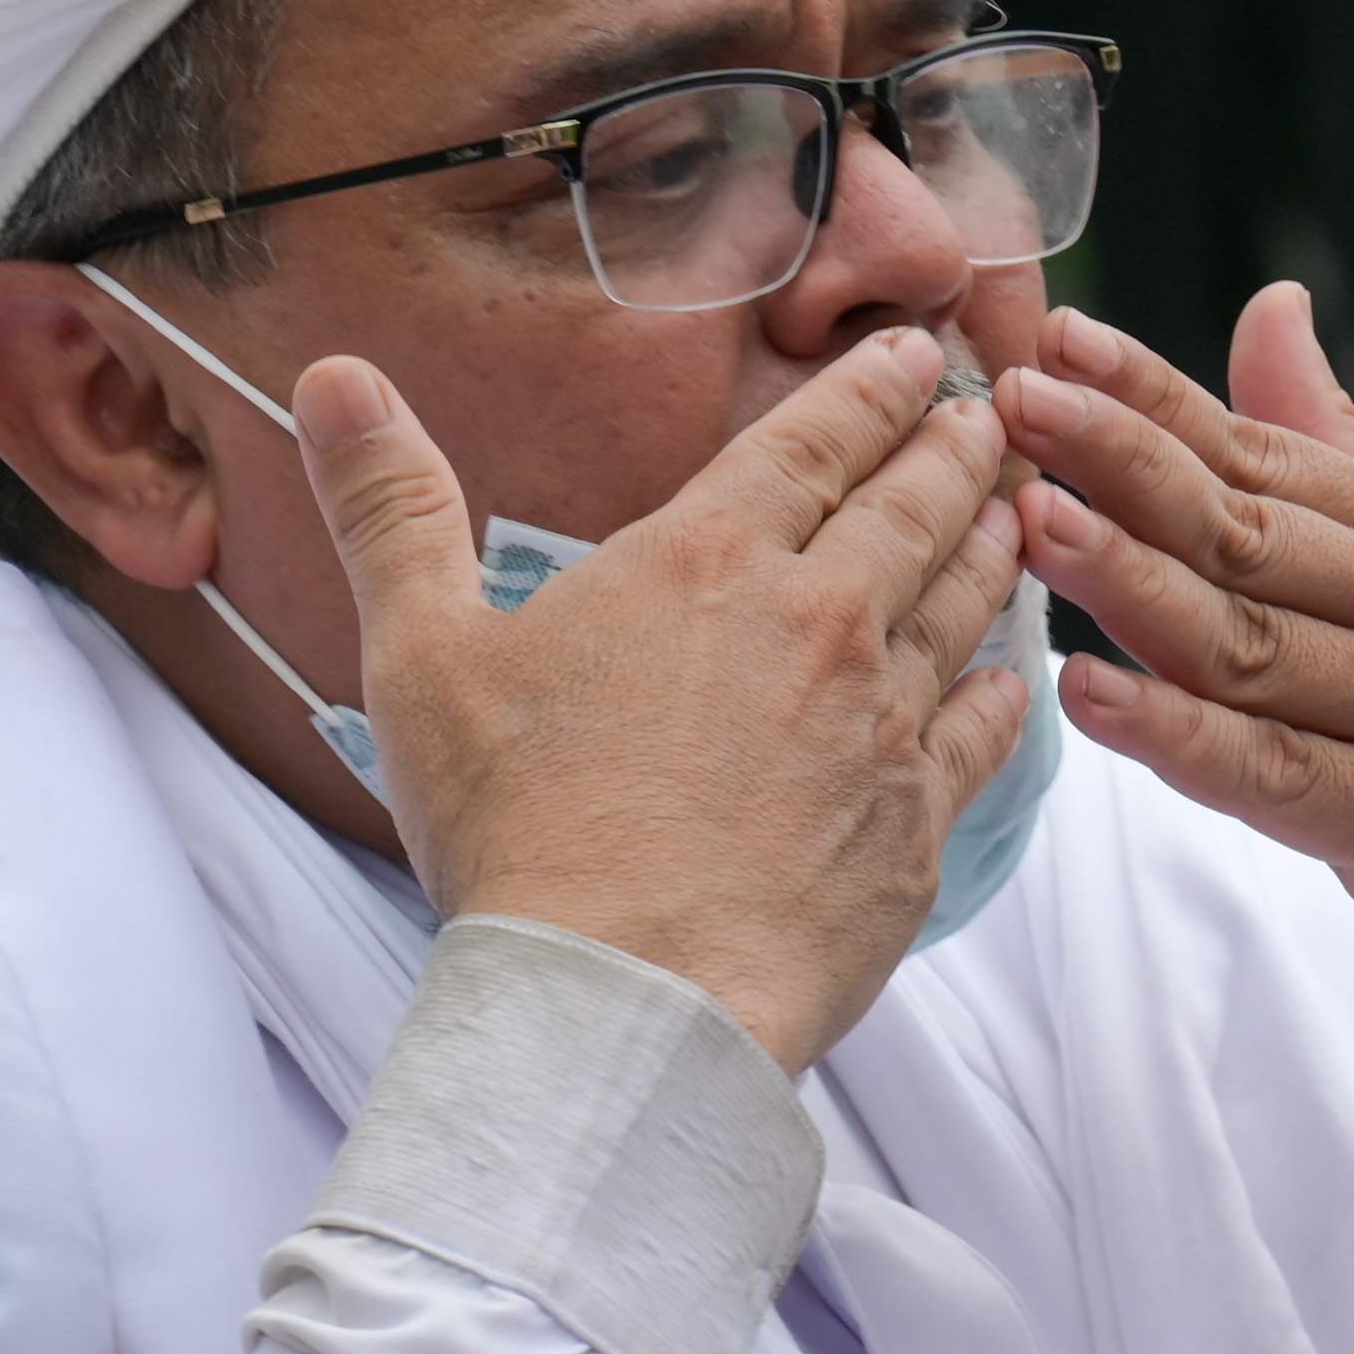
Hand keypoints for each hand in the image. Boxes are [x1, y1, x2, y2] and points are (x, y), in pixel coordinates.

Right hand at [299, 327, 1032, 1077]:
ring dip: (995, 549)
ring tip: (1020, 513)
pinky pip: (981, 737)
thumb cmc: (519, 833)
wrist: (625, 999)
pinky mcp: (915, 828)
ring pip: (963, 609)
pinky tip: (1013, 677)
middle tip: (995, 416)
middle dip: (957, 450)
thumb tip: (333, 379)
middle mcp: (818, 625)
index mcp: (708, 561)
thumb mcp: (421, 655)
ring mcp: (881, 726)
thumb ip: (391, 508)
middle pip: (911, 510)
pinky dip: (1004, 692)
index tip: (920, 354)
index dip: (873, 389)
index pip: (814, 443)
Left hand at [1004, 293, 1353, 1061]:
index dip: (1154, 395)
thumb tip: (1267, 310)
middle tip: (1010, 401)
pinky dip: (1182, 739)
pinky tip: (1093, 699)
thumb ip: (1342, 450)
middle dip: (1120, 461)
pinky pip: (1278, 775)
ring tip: (1028, 521)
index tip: (1054, 336)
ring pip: (1249, 643)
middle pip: (1246, 528)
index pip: (1265, 450)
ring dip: (1132, 582)